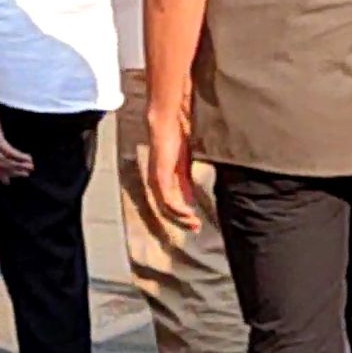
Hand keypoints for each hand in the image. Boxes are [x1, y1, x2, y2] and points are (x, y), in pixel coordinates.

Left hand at [146, 103, 200, 229]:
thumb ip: (185, 184)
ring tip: (195, 224)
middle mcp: (155, 185)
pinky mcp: (159, 179)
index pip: (169, 206)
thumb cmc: (175, 140)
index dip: (182, 217)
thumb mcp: (183, 166)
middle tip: (197, 228)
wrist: (167, 124)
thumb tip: (190, 200)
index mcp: (161, 182)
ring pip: (166, 210)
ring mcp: (156, 183)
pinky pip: (168, 201)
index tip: (196, 224)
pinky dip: (179, 209)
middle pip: (166, 212)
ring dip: (181, 218)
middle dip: (182, 222)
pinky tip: (189, 213)